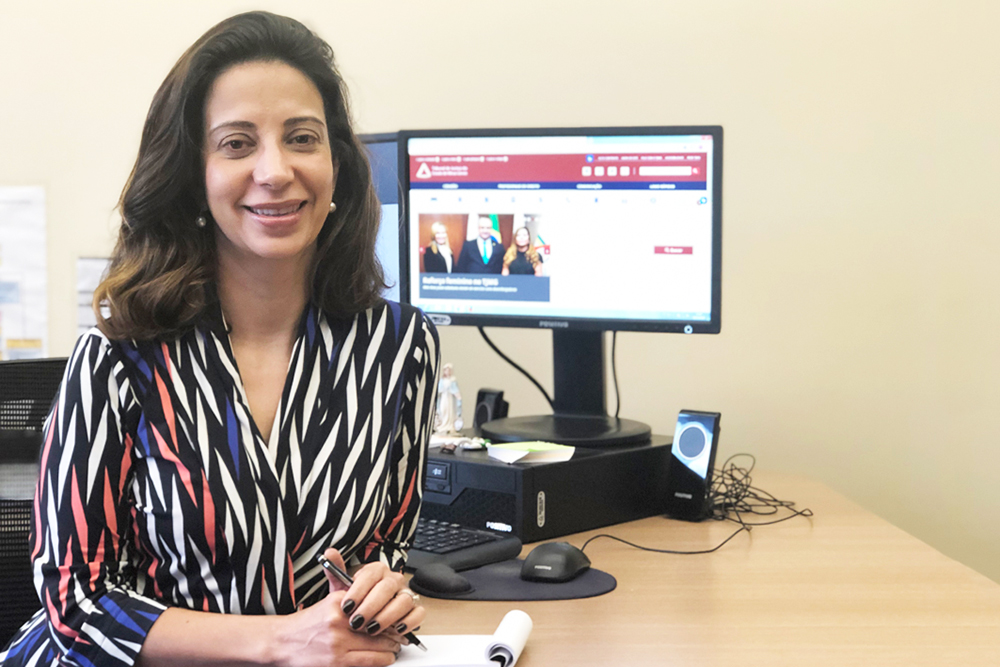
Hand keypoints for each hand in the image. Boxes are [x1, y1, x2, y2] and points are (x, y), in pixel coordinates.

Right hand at [271, 550, 400, 666]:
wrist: (282, 642)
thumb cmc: (307, 624)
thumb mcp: (328, 602)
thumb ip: (352, 595)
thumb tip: (381, 601)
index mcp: (339, 602)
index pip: (375, 608)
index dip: (390, 615)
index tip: (396, 619)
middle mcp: (339, 621)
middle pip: (380, 628)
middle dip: (393, 634)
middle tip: (400, 637)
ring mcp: (337, 643)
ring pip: (378, 648)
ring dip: (390, 650)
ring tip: (393, 649)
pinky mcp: (336, 662)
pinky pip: (368, 663)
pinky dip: (380, 661)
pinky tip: (383, 658)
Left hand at [331, 548, 425, 640]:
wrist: (366, 620)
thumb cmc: (356, 603)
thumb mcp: (342, 589)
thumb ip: (336, 572)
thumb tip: (329, 552)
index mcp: (377, 571)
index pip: (371, 574)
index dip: (358, 590)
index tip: (346, 606)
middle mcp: (393, 580)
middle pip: (387, 588)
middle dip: (370, 607)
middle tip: (357, 622)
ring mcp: (406, 594)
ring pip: (403, 601)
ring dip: (387, 617)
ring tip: (372, 629)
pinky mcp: (415, 610)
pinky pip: (418, 613)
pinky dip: (410, 621)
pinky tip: (397, 630)